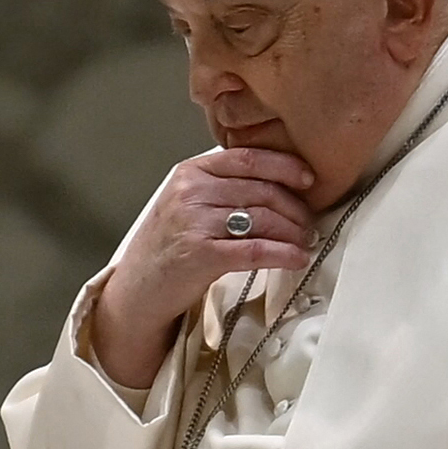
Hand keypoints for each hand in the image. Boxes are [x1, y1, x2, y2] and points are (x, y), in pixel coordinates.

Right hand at [92, 148, 315, 387]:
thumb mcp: (187, 203)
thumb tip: (278, 186)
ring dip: (293, 232)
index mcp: (190, 171)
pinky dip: (283, 254)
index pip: (247, 158)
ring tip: (306, 242)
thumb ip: (221, 187)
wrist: (137, 290)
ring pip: (263, 218)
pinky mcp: (201, 254)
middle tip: (310, 223)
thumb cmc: (167, 247)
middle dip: (295, 208)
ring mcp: (195, 221)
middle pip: (261, 189)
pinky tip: (297, 259)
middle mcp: (191, 191)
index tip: (308, 179)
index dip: (284, 166)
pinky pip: (255, 249)